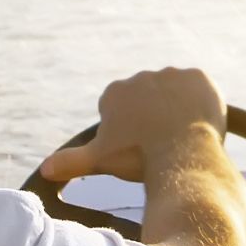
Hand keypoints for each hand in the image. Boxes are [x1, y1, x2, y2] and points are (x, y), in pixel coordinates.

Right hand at [39, 67, 226, 183]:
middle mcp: (141, 77)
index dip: (132, 132)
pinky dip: (201, 101)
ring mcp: (171, 74)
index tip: (139, 147)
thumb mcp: (100, 159)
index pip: (123, 111)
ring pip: (174, 94)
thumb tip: (44, 170)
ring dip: (177, 109)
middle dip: (153, 119)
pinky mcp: (199, 77)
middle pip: (148, 101)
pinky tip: (199, 122)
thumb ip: (71, 161)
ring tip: (182, 136)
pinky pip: (200, 87)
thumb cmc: (138, 158)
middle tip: (162, 144)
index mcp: (115, 93)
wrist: (181, 155)